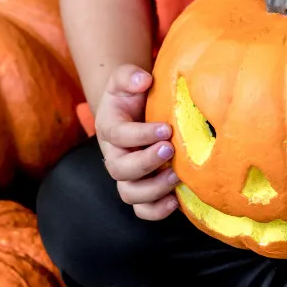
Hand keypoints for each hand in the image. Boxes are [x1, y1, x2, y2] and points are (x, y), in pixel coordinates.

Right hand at [95, 64, 179, 220]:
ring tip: (176, 176)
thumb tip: (142, 80)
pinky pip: (142, 210)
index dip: (141, 135)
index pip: (119, 136)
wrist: (133, 111)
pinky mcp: (141, 190)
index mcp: (110, 129)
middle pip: (120, 169)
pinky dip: (156, 211)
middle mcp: (115, 157)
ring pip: (130, 194)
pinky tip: (175, 201)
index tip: (166, 128)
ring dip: (153, 189)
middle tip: (170, 149)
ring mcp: (127, 177)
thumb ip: (129, 76)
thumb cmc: (132, 96)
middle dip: (146, 162)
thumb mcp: (126, 79)